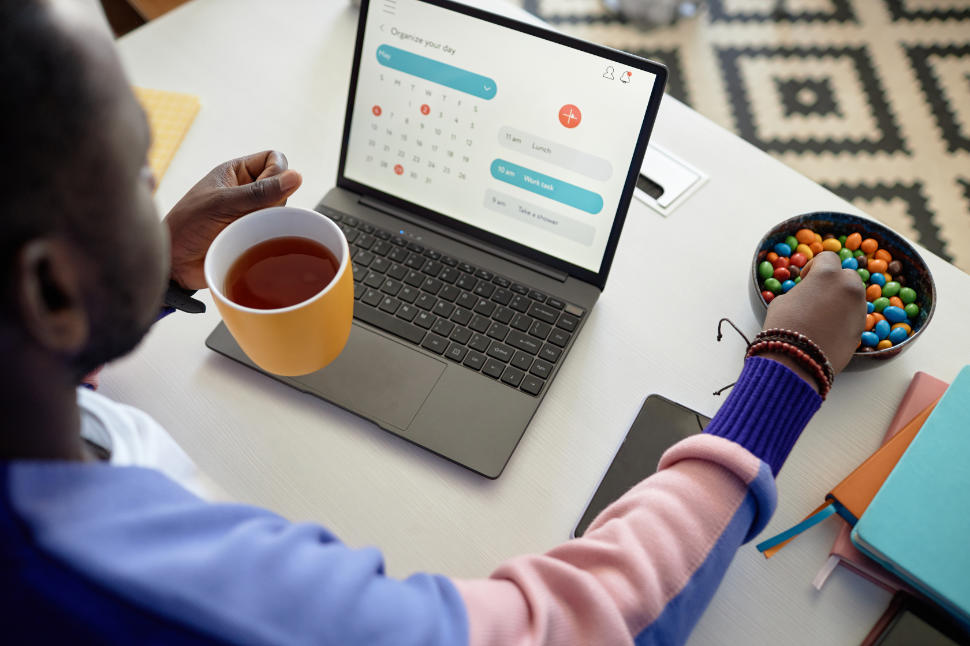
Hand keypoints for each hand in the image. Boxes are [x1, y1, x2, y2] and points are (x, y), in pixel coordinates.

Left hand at [164, 151, 301, 289]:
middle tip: (250, 215)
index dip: (277, 172)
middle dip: (274, 202)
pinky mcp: (255, 236)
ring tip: (248, 231)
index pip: (275, 159)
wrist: (174, 265)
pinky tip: (259, 244)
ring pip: (282, 211)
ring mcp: (252, 214)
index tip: (264, 191)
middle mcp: (247, 191)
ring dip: (272, 222)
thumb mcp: (223, 204)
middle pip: (283, 187)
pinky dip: (274, 237)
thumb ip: (260, 192)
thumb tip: (297, 177)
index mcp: (236, 173)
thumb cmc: (187, 227)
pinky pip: (277, 232)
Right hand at [762, 250, 866, 376]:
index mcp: (828, 274)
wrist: (797, 359)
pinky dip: (844, 317)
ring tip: (822, 316)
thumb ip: (801, 291)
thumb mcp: (783, 300)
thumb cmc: (784, 326)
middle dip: (833, 282)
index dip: (814, 266)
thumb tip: (806, 294)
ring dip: (841, 300)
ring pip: (853, 296)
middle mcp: (849, 287)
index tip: (806, 279)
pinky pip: (854, 315)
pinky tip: (828, 329)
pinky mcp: (862, 328)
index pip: (828, 257)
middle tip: (816, 296)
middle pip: (846, 275)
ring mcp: (859, 307)